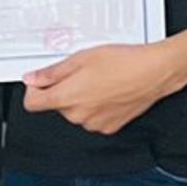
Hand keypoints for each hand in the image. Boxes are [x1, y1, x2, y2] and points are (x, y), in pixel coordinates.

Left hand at [21, 42, 186, 135]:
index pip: (32, 104)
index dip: (34, 90)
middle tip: (80, 73)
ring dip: (80, 98)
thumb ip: (51, 72)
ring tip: (98, 80)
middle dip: (62, 90)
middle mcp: (79, 116)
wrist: (154, 72)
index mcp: (67, 98)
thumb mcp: (80, 58)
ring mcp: (95, 124)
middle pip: (56, 105)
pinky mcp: (110, 127)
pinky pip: (92, 118)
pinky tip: (108, 90)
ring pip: (75, 112)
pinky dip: (95, 107)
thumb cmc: (123, 62)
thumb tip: (32, 79)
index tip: (41, 81)